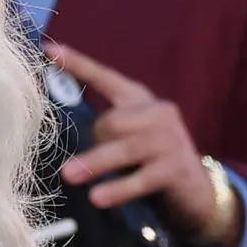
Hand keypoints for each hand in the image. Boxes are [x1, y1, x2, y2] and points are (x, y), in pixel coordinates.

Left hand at [46, 41, 230, 246]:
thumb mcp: (128, 135)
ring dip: (95, 163)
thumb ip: (104, 126)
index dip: (77, 64)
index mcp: (140, 99)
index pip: (105, 77)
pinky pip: (141, 178)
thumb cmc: (150, 158)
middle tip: (89, 162)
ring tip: (69, 176)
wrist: (197, 190)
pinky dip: (118, 188)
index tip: (48, 49)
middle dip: (96, 141)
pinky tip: (97, 197)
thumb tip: (63, 129)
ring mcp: (171, 140)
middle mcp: (159, 112)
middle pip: (112, 121)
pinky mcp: (177, 168)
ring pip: (125, 147)